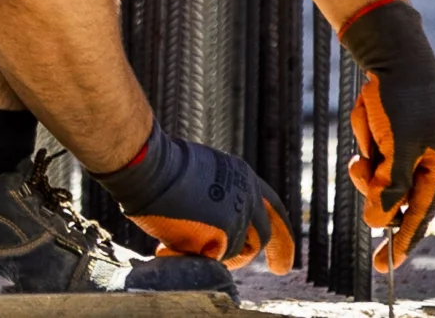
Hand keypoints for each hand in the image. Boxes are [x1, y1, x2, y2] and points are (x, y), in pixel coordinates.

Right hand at [95, 121, 295, 271]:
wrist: (150, 167)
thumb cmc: (164, 168)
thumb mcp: (207, 175)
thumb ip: (222, 197)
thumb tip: (219, 225)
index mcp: (243, 177)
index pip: (274, 207)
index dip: (282, 228)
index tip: (283, 247)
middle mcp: (247, 196)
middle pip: (265, 234)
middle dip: (274, 252)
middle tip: (280, 268)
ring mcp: (237, 216)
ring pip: (238, 251)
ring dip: (218, 253)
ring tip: (186, 242)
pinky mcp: (224, 235)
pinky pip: (214, 258)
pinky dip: (194, 256)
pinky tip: (168, 246)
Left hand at [340, 0, 434, 268]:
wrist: (392, 51)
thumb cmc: (402, 96)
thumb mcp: (399, 143)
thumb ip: (392, 183)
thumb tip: (381, 219)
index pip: (422, 214)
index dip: (403, 241)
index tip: (385, 266)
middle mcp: (430, 160)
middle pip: (397, 196)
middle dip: (376, 188)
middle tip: (362, 169)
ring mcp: (411, 148)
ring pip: (380, 176)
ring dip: (368, 164)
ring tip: (366, 141)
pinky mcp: (395, 136)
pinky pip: (374, 154)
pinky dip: (366, 143)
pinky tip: (368, 119)